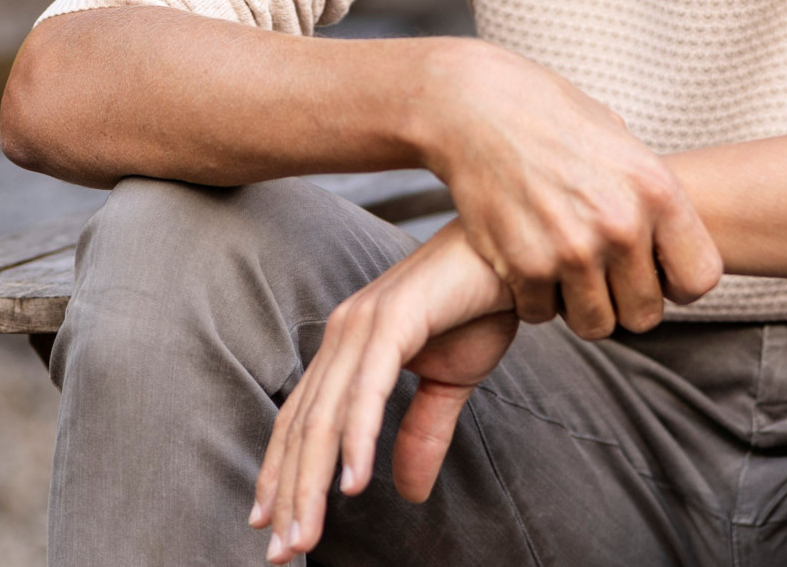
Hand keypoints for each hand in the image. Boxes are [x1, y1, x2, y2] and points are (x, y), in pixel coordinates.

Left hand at [250, 223, 517, 562]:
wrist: (517, 250)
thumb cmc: (482, 303)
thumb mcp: (449, 382)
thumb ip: (422, 433)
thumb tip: (404, 492)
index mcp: (349, 346)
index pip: (301, 421)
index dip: (282, 475)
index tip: (269, 528)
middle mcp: (344, 334)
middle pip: (303, 427)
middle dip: (288, 494)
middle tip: (281, 552)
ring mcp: (365, 324)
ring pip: (326, 416)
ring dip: (312, 482)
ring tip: (305, 534)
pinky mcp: (395, 319)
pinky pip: (369, 389)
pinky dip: (357, 438)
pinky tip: (354, 481)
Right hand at [421, 40, 720, 336]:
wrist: (477, 105)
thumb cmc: (548, 115)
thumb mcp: (619, 139)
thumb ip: (645, 192)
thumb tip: (664, 235)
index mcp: (658, 191)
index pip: (699, 278)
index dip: (676, 283)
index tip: (652, 272)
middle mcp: (622, 225)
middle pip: (645, 314)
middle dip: (622, 301)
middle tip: (597, 273)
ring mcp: (573, 249)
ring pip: (595, 324)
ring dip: (577, 304)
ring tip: (561, 267)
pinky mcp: (525, 265)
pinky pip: (541, 313)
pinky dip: (531, 296)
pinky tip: (524, 257)